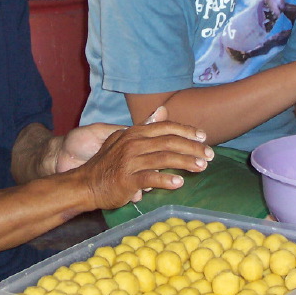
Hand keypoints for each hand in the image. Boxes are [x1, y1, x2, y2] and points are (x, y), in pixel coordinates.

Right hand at [67, 108, 212, 209]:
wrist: (85, 184)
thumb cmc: (107, 163)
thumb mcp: (124, 139)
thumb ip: (145, 126)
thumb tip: (162, 110)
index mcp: (134, 133)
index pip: (165, 127)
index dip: (186, 130)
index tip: (203, 136)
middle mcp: (133, 143)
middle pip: (169, 142)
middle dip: (193, 147)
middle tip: (210, 155)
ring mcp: (129, 161)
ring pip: (164, 158)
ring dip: (186, 162)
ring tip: (202, 167)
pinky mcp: (126, 179)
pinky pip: (150, 178)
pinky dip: (166, 180)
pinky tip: (179, 183)